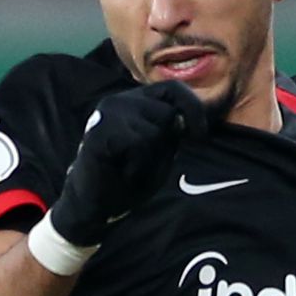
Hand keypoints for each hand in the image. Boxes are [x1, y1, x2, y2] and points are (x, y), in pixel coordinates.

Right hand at [47, 79, 213, 248]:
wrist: (94, 205)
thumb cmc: (129, 177)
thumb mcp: (161, 151)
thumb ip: (174, 132)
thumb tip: (181, 120)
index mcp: (137, 102)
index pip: (173, 89)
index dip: (193, 108)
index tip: (200, 137)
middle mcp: (121, 101)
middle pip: (168, 113)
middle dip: (165, 145)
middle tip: (142, 163)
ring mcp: (108, 113)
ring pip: (155, 131)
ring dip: (149, 160)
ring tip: (130, 168)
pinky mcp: (99, 130)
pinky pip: (138, 145)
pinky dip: (137, 167)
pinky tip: (122, 173)